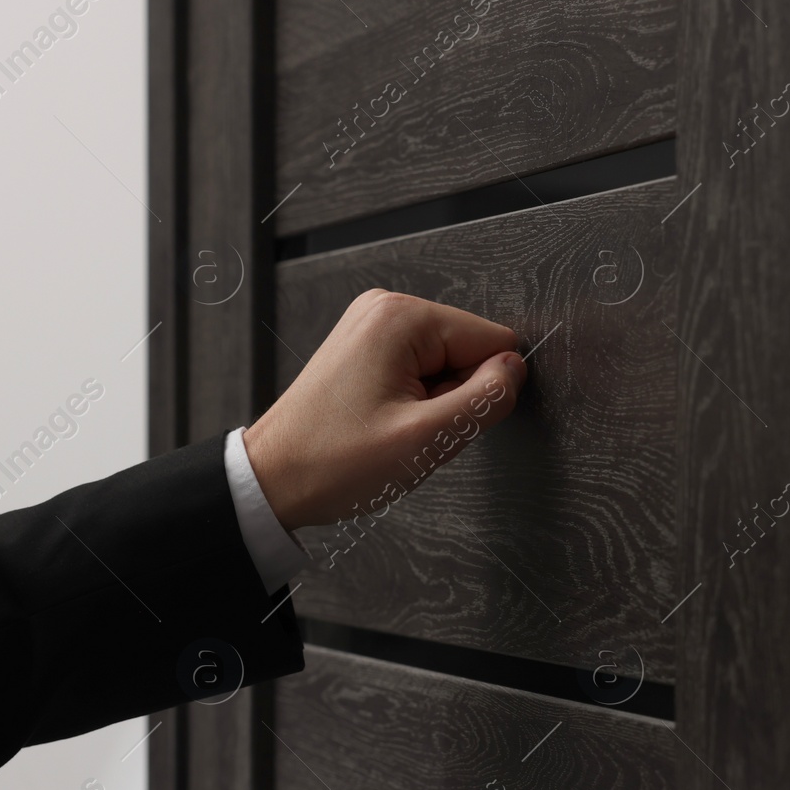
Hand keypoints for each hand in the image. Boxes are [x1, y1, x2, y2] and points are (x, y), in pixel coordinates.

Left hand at [243, 289, 527, 529]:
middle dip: (452, 399)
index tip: (440, 419)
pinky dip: (412, 404)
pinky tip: (381, 422)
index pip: (493, 340)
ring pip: (445, 366)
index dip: (482, 391)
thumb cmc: (332, 463)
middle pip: (468, 350)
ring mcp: (372, 327)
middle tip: (410, 429)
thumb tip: (516, 371)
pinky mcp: (365, 349)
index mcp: (401, 317)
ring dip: (432, 405)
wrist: (273, 480)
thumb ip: (485, 400)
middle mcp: (385, 309)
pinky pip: (419, 372)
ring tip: (391, 428)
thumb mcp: (425, 439)